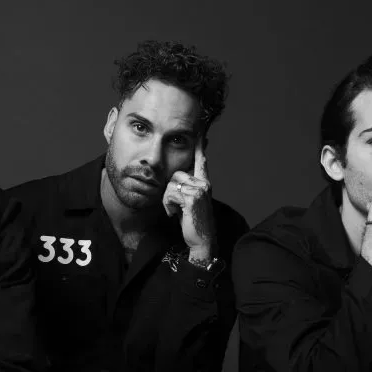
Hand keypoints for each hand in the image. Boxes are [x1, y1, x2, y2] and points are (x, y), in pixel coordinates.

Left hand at [162, 139, 215, 259]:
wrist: (201, 241)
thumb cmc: (191, 222)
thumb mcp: (187, 202)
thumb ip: (184, 188)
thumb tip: (174, 180)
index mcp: (203, 182)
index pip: (201, 160)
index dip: (200, 145)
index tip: (201, 130)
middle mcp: (204, 183)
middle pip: (175, 174)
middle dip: (169, 192)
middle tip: (177, 207)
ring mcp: (200, 189)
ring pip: (170, 185)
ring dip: (167, 200)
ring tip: (177, 211)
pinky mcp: (193, 197)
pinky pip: (169, 194)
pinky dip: (168, 206)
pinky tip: (176, 215)